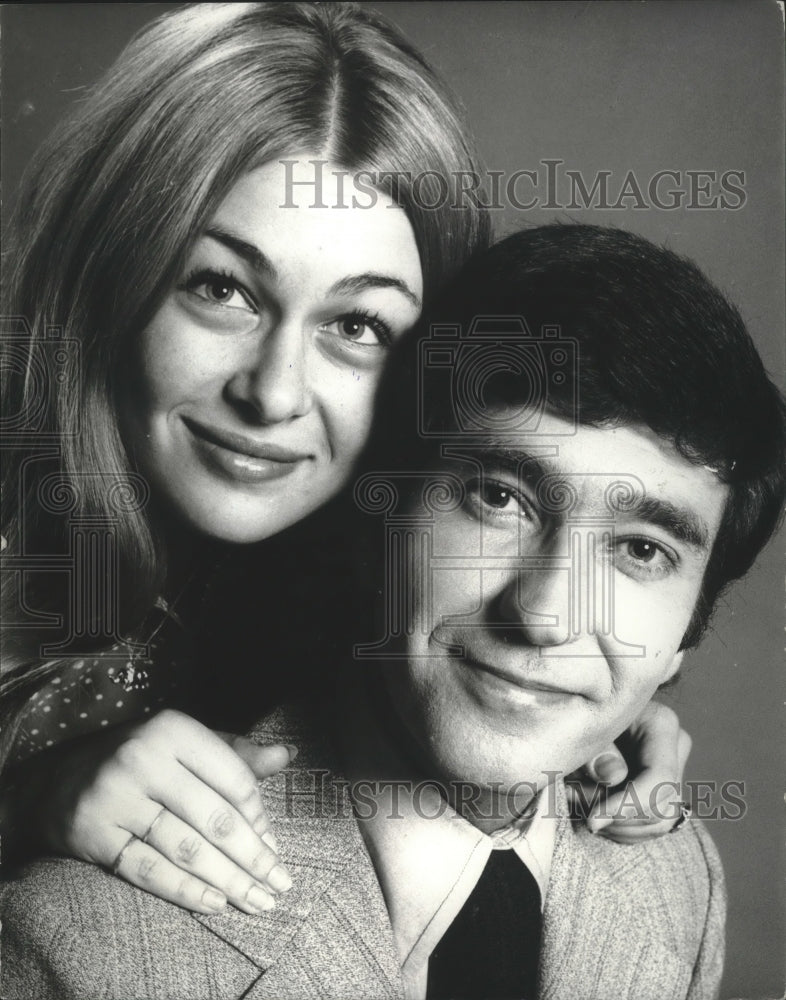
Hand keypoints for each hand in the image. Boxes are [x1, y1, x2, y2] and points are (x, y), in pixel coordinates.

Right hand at [26, 709, 294, 912]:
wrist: (54, 782)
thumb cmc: (137, 759)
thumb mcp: (182, 743)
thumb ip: (234, 752)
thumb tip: (286, 756)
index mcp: (172, 728)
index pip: (234, 777)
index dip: (260, 817)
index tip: (276, 845)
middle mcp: (143, 758)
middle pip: (214, 818)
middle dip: (253, 857)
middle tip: (280, 884)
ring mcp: (115, 797)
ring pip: (186, 849)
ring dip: (229, 881)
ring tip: (257, 901)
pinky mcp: (93, 835)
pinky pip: (149, 871)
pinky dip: (186, 891)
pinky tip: (216, 904)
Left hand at [567, 701, 690, 841]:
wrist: (585, 709)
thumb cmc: (583, 715)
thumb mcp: (584, 726)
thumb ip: (596, 751)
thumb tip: (613, 777)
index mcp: (662, 725)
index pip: (659, 779)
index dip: (628, 806)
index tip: (592, 820)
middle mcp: (675, 750)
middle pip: (659, 807)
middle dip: (615, 816)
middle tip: (574, 799)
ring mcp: (674, 772)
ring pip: (657, 823)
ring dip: (615, 825)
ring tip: (578, 801)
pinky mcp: (664, 792)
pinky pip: (651, 827)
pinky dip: (619, 827)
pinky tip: (592, 809)